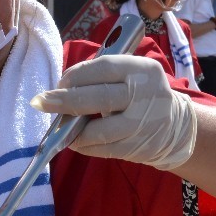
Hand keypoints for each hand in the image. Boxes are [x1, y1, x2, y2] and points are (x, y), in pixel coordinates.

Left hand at [31, 55, 197, 171]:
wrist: (175, 126)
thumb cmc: (141, 95)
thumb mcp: (131, 75)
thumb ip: (102, 77)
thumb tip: (60, 88)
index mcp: (141, 69)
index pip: (102, 67)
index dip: (75, 76)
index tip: (58, 83)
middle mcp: (144, 95)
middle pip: (98, 98)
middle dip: (64, 101)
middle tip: (41, 102)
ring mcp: (142, 124)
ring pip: (98, 130)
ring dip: (72, 130)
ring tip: (60, 128)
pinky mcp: (137, 147)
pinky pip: (102, 148)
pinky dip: (83, 145)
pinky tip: (74, 140)